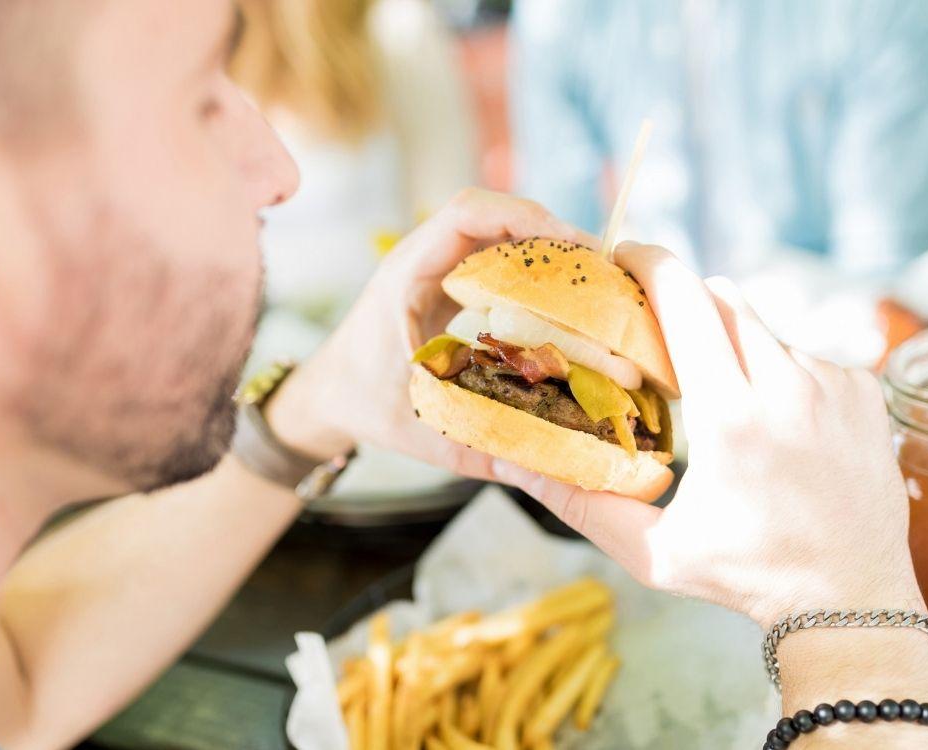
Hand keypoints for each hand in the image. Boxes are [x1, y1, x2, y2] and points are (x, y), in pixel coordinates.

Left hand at [266, 188, 595, 479]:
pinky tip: (566, 303)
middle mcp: (424, 260)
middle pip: (494, 216)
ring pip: (499, 235)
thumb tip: (548, 471)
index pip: (466, 216)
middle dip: (550, 233)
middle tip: (600, 269)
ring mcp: (437, 267)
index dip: (523, 219)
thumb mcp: (421, 429)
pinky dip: (533, 272)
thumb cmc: (362, 406)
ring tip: (593, 283)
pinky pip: (497, 260)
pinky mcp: (451, 284)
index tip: (572, 245)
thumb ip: (479, 449)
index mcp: (407, 276)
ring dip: (545, 251)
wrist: (327, 396)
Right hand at [494, 242, 924, 627]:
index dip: (649, 263)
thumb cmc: (746, 576)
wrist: (851, 600)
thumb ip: (582, 504)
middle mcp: (790, 387)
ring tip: (728, 407)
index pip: (686, 299)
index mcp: (731, 417)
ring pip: (768, 330)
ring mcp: (836, 385)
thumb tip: (517, 467)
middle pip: (725, 299)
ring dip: (737, 348)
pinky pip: (810, 357)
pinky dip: (784, 376)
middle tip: (665, 340)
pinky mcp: (866, 392)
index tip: (625, 254)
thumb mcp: (653, 551)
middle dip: (688, 306)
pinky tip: (780, 427)